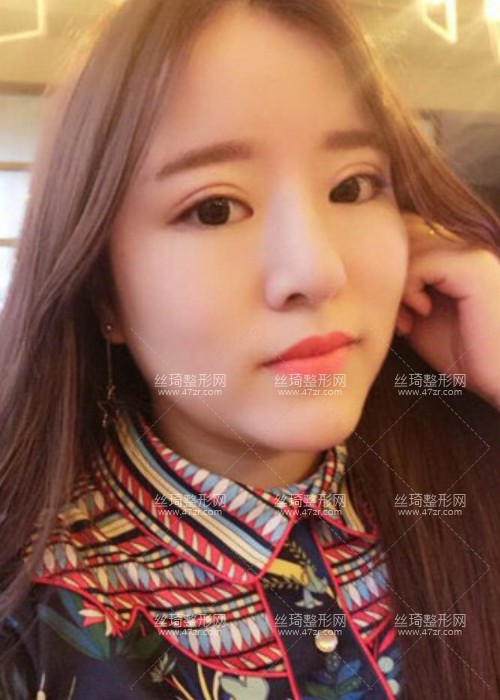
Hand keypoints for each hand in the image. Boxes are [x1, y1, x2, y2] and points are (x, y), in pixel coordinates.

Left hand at [395, 213, 499, 410]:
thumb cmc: (462, 352)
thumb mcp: (419, 314)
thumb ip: (401, 286)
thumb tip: (364, 269)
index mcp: (454, 250)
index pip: (404, 229)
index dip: (387, 265)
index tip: (391, 308)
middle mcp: (466, 242)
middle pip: (402, 232)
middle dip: (387, 272)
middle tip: (395, 315)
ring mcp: (473, 251)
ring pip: (408, 245)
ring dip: (396, 285)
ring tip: (406, 319)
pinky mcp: (475, 266)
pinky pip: (422, 263)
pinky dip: (410, 290)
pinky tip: (422, 313)